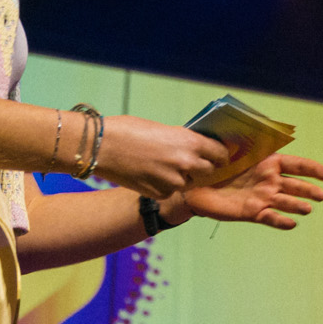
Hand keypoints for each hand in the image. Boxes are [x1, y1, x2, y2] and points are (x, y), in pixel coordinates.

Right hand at [94, 115, 235, 198]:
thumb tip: (195, 148)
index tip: (217, 156)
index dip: (219, 155)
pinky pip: (172, 191)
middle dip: (202, 167)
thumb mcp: (163, 129)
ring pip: (189, 183)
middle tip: (192, 163)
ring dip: (183, 177)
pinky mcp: (161, 193)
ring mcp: (175, 181)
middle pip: (209, 171)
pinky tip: (152, 175)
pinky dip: (166, 186)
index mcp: (190, 141)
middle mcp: (187, 162)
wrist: (102, 146)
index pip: (221, 153)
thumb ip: (182, 140)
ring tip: (165, 167)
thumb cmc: (129, 130)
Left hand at [176, 152, 322, 229]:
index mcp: (268, 163)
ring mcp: (263, 198)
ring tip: (306, 209)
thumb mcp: (229, 149)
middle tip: (321, 195)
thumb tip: (260, 130)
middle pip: (296, 185)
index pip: (296, 165)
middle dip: (310, 190)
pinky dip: (281, 221)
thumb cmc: (214, 165)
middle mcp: (270, 181)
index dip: (314, 170)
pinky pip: (270, 217)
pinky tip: (291, 223)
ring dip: (297, 205)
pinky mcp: (253, 212)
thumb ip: (245, 142)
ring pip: (285, 202)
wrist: (195, 187)